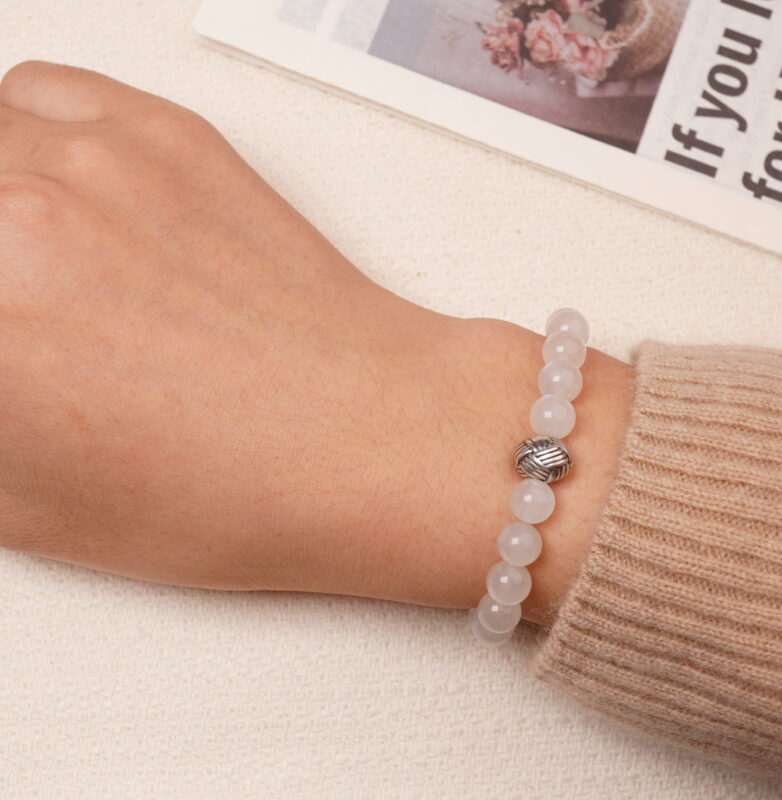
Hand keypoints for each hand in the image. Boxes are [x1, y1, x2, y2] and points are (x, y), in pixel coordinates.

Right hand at [0, 61, 631, 624]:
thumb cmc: (246, 490)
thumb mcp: (40, 509)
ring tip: (26, 265)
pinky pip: (38, 97)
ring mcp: (97, 162)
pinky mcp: (166, 134)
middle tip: (16, 322)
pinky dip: (24, 139)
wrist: (369, 435)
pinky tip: (54, 196)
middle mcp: (20, 221)